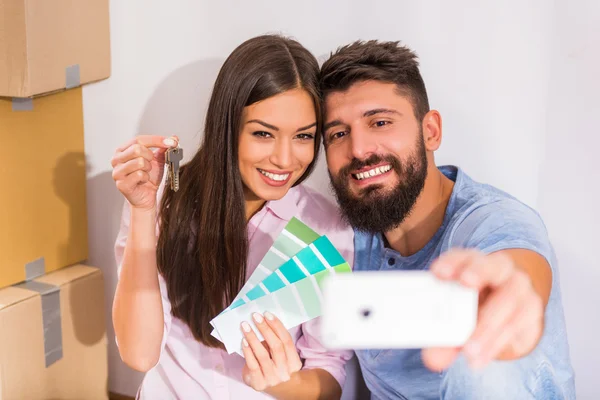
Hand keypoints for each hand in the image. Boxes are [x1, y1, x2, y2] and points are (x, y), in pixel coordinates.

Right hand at [111, 135, 177, 210]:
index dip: (156, 140)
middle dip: (150, 157)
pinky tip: (143, 181)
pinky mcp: (121, 184)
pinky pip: (139, 175)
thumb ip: (163, 148)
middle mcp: (116, 159)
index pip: (139, 139)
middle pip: (137, 149)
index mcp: (123, 150)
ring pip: (139, 162)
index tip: (172, 142)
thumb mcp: (158, 160)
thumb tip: (174, 138)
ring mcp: (117, 172)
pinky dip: (145, 178)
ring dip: (148, 168)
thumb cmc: (149, 178)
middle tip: (151, 164)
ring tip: (146, 173)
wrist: (147, 197)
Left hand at [241, 312, 301, 391]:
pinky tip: (244, 341)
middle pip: (276, 346)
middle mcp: (285, 371)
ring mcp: (272, 378)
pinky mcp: (259, 383)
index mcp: (294, 362)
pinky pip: (252, 364)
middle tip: (255, 316)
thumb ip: (275, 341)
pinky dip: (247, 351)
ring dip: (253, 338)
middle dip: (265, 329)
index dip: (277, 326)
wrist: (275, 388)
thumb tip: (263, 320)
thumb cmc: (276, 365)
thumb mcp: (281, 355)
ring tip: (246, 326)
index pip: (287, 340)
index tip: (267, 314)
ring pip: (263, 355)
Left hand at [423, 249, 543, 370]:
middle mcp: (496, 269)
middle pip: (491, 265)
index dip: (451, 262)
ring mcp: (517, 286)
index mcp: (471, 263)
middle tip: (465, 282)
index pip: (461, 256)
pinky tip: (480, 358)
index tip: (438, 273)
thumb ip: (442, 337)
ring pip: (508, 298)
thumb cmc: (473, 310)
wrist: (507, 320)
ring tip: (468, 350)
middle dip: (478, 272)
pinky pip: (518, 322)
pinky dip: (497, 342)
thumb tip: (432, 359)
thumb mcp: (454, 321)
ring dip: (487, 325)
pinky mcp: (531, 308)